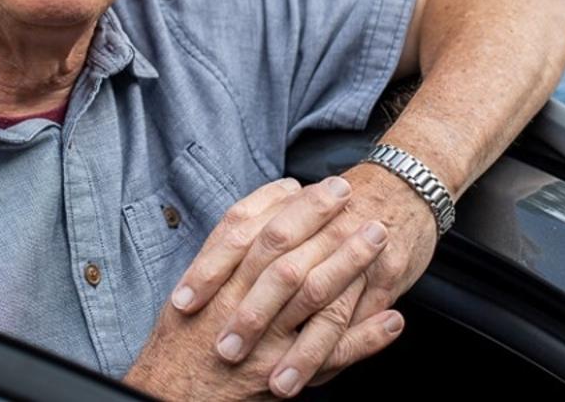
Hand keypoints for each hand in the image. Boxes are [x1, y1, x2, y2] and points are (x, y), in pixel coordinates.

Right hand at [125, 178, 402, 398]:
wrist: (171, 398)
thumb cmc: (184, 341)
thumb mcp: (189, 290)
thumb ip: (222, 254)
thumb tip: (259, 217)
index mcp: (215, 282)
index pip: (249, 227)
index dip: (285, 202)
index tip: (316, 184)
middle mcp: (237, 305)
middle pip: (282, 250)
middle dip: (319, 218)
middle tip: (349, 191)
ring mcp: (262, 341)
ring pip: (310, 294)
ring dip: (347, 262)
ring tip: (377, 235)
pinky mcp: (281, 374)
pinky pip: (330, 355)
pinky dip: (364, 338)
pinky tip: (393, 319)